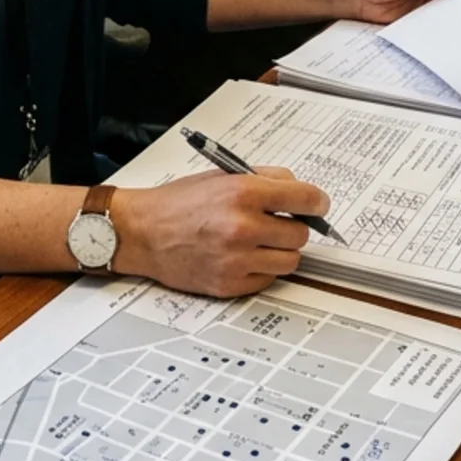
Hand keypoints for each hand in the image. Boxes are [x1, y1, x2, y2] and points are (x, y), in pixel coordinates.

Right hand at [112, 170, 326, 297]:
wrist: (142, 233)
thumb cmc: (178, 203)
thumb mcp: (221, 175)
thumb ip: (264, 179)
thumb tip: (300, 191)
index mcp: (242, 192)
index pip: (305, 199)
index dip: (317, 202)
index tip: (318, 206)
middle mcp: (242, 226)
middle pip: (301, 234)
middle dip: (293, 228)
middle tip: (275, 224)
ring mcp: (237, 259)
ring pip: (290, 260)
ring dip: (280, 251)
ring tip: (258, 242)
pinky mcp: (230, 284)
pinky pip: (268, 279)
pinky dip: (262, 269)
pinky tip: (242, 257)